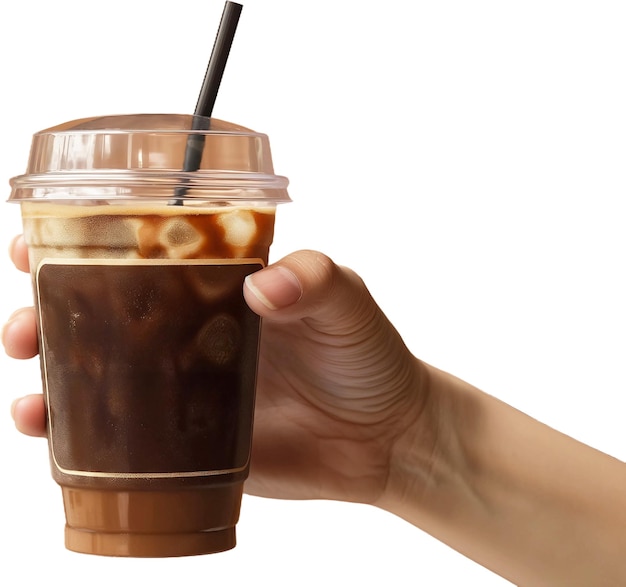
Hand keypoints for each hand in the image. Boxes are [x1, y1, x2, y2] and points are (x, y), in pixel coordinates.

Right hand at [4, 237, 427, 505]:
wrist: (382, 437)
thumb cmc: (368, 357)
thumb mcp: (349, 304)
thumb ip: (316, 281)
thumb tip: (265, 286)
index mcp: (217, 283)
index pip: (140, 250)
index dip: (83, 239)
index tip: (39, 238)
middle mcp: (189, 328)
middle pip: (99, 311)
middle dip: (45, 312)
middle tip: (25, 323)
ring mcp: (182, 384)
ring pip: (97, 374)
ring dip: (50, 379)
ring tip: (31, 397)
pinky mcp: (187, 437)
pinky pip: (122, 436)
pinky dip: (81, 439)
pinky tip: (58, 439)